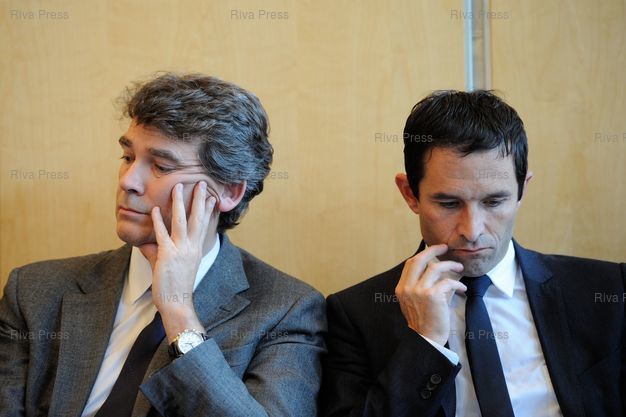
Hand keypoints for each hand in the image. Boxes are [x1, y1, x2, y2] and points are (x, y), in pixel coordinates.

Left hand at [142, 181, 216, 341]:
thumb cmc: (176, 286)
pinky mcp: (167, 255)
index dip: (208, 210)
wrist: (177, 302)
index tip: (212, 196)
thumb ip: (159, 251)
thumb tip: (145, 244)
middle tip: (200, 183)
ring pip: (181, 221)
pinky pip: (162, 235)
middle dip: (198, 199)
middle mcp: (191, 247)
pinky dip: (157, 221)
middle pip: (197, 218)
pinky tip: (154, 210)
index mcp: (196, 249)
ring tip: (178, 187)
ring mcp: (180, 250)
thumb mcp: (173, 266)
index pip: (204, 225)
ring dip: (179, 203)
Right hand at [394, 244, 465, 345]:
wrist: (426, 339)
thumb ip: (421, 286)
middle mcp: (408, 288)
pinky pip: (448, 282)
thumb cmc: (424, 322)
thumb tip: (437, 270)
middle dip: (433, 250)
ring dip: (450, 265)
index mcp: (402, 288)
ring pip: (435, 267)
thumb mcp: (415, 302)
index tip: (434, 251)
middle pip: (419, 260)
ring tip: (459, 268)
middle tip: (445, 247)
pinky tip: (462, 289)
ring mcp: (419, 291)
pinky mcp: (432, 296)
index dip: (423, 254)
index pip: (410, 264)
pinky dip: (458, 284)